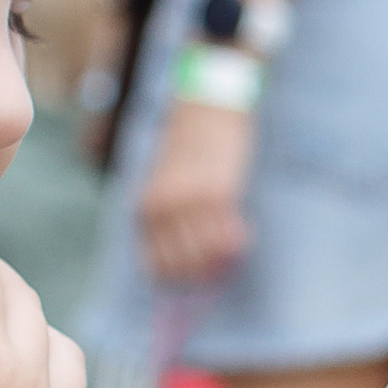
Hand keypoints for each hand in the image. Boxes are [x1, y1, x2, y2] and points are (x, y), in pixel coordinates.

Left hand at [139, 97, 253, 287]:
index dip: (178, 280)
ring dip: (221, 261)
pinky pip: (227, 234)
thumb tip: (186, 258)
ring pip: (206, 255)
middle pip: (182, 266)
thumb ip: (169, 217)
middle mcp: (163, 208)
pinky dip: (235, 242)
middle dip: (202, 275)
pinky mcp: (218, 193)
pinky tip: (242, 230)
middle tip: (220, 270)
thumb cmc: (187, 147)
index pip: (157, 264)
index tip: (195, 280)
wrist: (205, 108)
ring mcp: (189, 202)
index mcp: (145, 207)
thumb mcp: (164, 183)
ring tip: (232, 250)